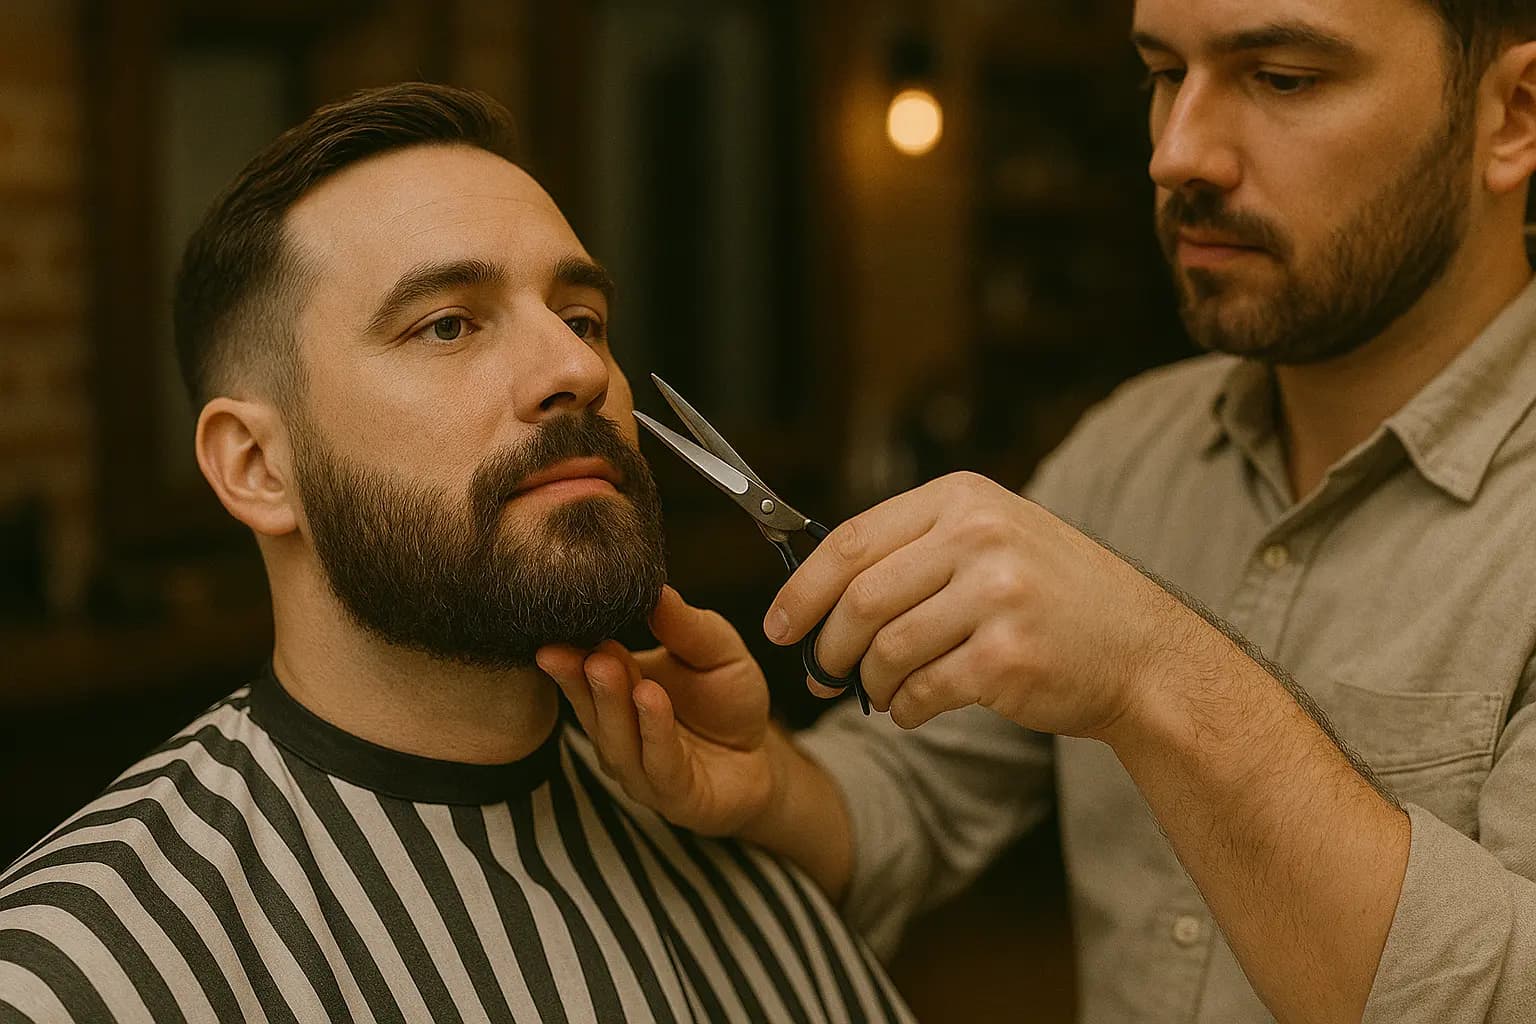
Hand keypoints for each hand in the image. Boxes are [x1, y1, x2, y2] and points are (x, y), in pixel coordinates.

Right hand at [536, 585, 779, 836]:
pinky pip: (660, 764)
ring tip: (607, 665)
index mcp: (618, 696)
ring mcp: (643, 771)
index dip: (570, 657)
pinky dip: (653, 731)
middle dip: (583, 678)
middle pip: (595, 709)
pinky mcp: (677, 797)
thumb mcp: (715, 650)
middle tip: (580, 647)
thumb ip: (686, 626)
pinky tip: (651, 699)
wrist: (762, 756)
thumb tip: (656, 588)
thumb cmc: (728, 700)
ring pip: (619, 740)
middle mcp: (620, 736)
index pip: (585, 676)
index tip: (555, 632)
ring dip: (612, 702)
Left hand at [767, 471, 1202, 737]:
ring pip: (886, 648)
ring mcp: (998, 596)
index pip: (851, 541)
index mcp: (964, 500)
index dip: (801, 589)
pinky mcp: (1008, 657)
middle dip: (828, 646)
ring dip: (869, 682)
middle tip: (820, 675)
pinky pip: (922, 689)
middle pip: (860, 598)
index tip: (779, 625)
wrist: (1144, 652)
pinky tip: (914, 708)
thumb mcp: (992, 541)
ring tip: (877, 692)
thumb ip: (915, 549)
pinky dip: (905, 708)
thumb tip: (815, 587)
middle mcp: (980, 538)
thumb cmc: (1055, 599)